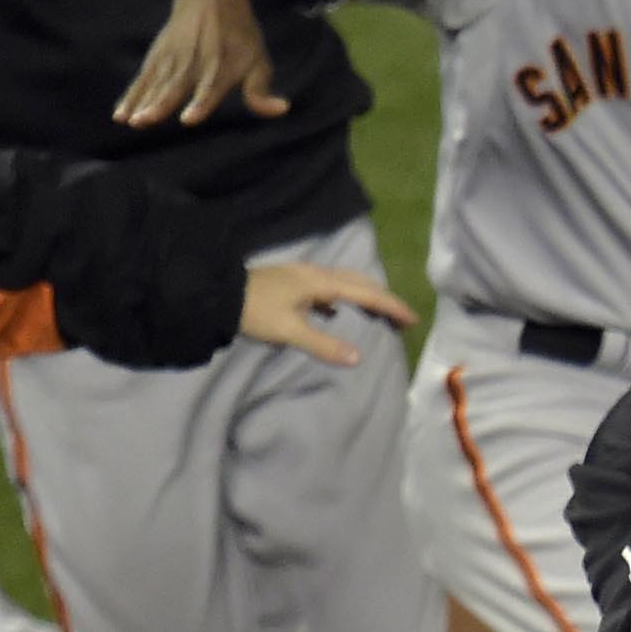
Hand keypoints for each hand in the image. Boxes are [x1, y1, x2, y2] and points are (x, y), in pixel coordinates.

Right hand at [115, 0, 282, 128]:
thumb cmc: (239, 34)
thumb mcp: (258, 59)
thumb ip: (261, 89)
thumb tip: (282, 109)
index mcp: (219, 66)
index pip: (209, 88)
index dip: (200, 103)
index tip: (189, 119)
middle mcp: (192, 63)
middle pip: (174, 87)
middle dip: (159, 104)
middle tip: (145, 121)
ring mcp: (171, 59)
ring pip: (155, 84)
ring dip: (141, 102)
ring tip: (131, 121)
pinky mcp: (157, 57)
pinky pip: (142, 79)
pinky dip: (131, 95)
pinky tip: (120, 113)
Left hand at [239, 258, 414, 365]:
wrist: (218, 294)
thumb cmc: (255, 311)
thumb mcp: (289, 331)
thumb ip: (324, 344)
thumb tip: (357, 357)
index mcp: (319, 283)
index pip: (364, 292)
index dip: (390, 305)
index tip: (412, 318)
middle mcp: (316, 274)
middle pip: (359, 282)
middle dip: (383, 299)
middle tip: (402, 316)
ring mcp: (304, 275)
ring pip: (345, 282)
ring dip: (365, 296)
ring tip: (379, 313)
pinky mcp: (294, 282)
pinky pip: (329, 287)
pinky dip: (344, 297)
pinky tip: (339, 310)